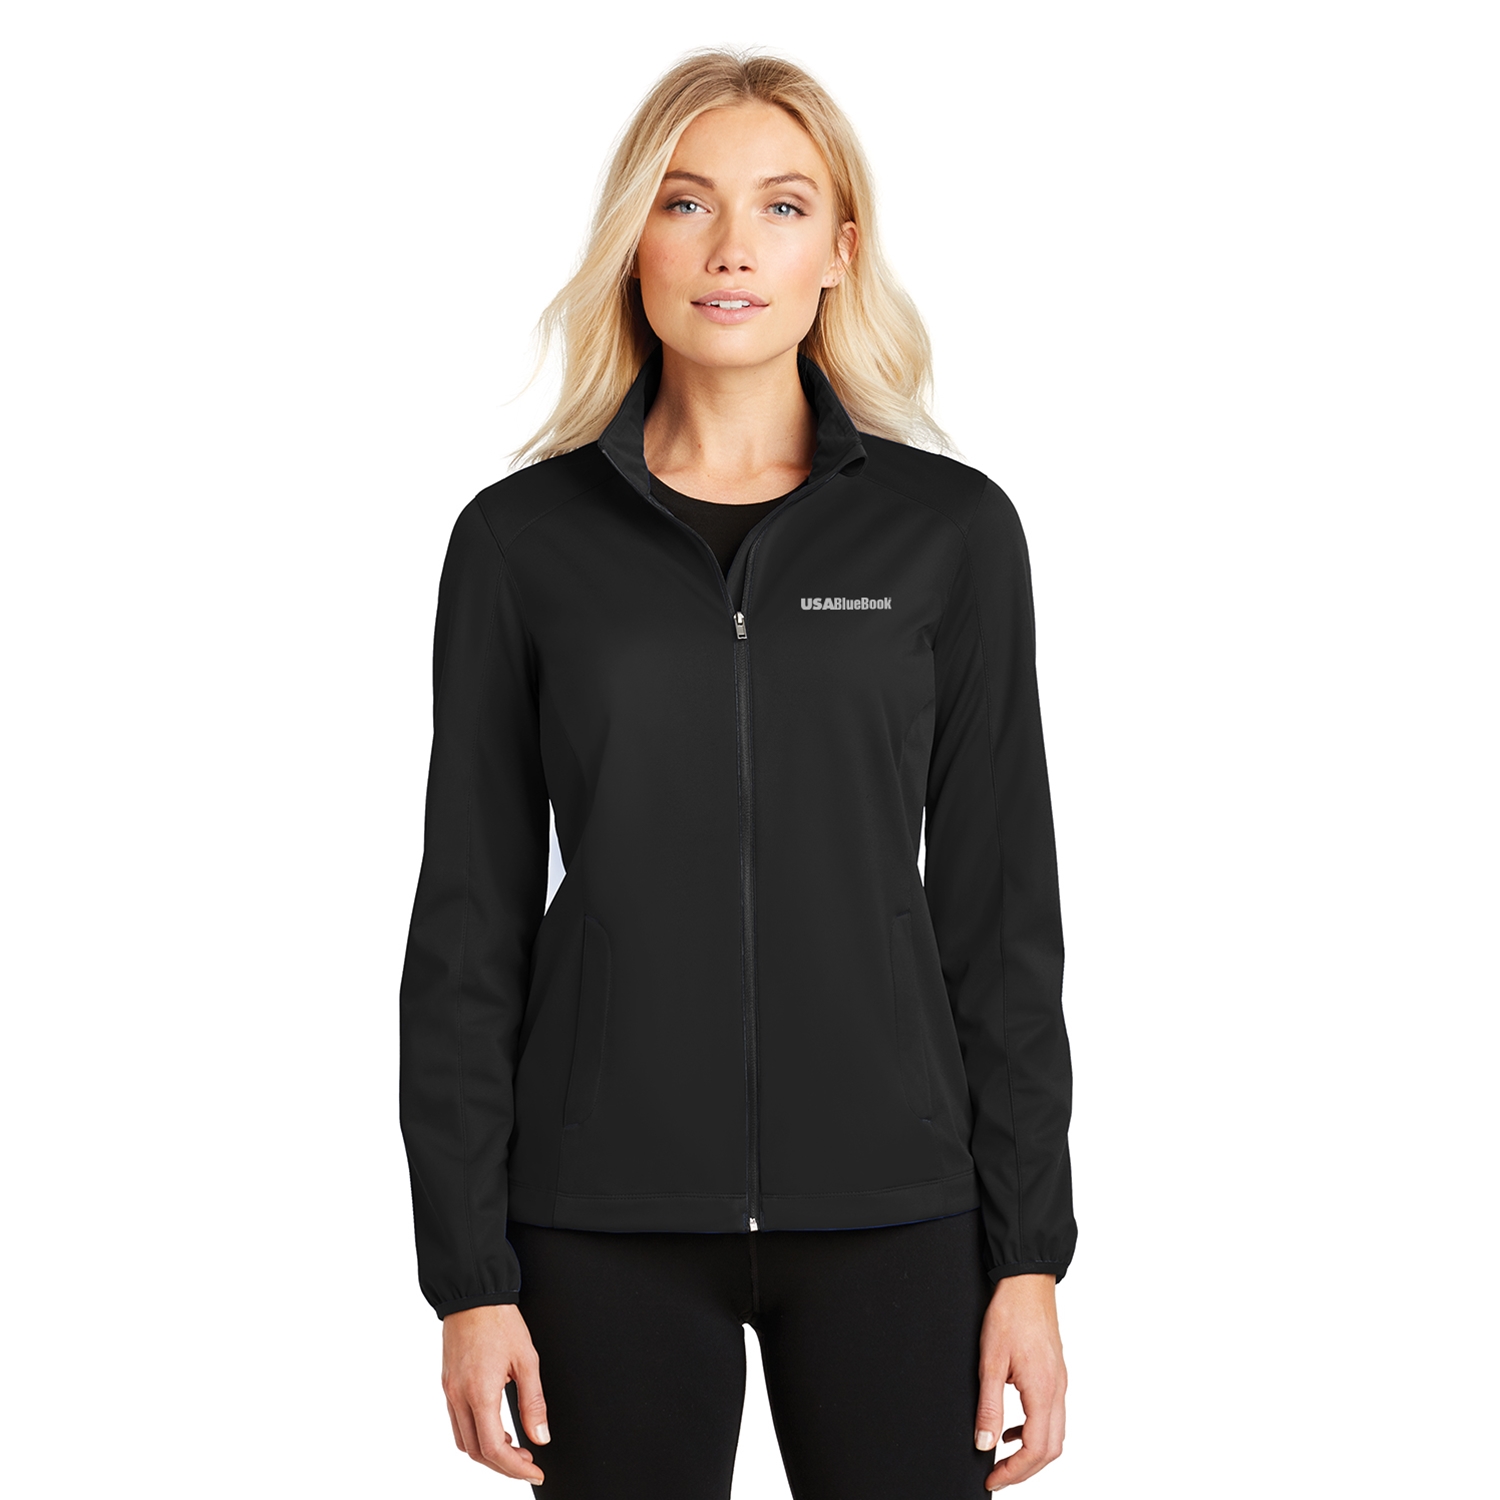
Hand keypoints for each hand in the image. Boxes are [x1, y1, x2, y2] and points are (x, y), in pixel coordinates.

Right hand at [441, 1303, 549, 1483]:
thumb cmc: (500, 1321)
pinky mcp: (447, 1384)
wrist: (473, 1295)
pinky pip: (457, 1423)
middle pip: (476, 1452)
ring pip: (463, 1441)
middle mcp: (459, 1396)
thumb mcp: (527, 1360)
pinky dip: (476, 1435)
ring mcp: (449, 1392)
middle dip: (503, 1466)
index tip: (534, 1471)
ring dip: (487, 1453)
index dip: (515, 1468)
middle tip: (528, 1462)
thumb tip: (540, 1436)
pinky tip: (495, 1428)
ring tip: (514, 1448)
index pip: (493, 1448)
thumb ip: (534, 1402)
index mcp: (479, 1392)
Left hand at [974, 1273, 1065, 1489]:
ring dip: (1032, 1453)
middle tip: (997, 1477)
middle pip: (1050, 1449)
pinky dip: (1034, 1431)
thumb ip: (989, 1406)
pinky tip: (1012, 1428)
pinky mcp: (1056, 1374)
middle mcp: (1058, 1390)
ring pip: (1055, 1434)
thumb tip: (984, 1444)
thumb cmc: (1009, 1314)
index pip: (1035, 1449)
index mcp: (1043, 1390)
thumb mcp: (990, 1361)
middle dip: (1025, 1470)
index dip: (1014, 1472)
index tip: (992, 1479)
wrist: (1027, 1283)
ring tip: (1003, 1458)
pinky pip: (1052, 1415)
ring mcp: (1060, 1382)